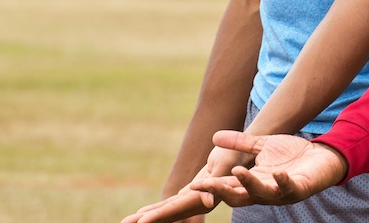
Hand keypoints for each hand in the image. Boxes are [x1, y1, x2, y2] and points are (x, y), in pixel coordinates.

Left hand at [121, 145, 255, 222]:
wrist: (242, 152)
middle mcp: (196, 203)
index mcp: (203, 198)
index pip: (176, 208)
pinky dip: (156, 210)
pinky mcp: (190, 195)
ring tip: (126, 222)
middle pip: (167, 213)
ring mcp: (192, 200)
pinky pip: (170, 204)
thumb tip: (209, 203)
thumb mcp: (226, 165)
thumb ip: (216, 184)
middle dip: (146, 219)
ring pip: (166, 211)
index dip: (158, 216)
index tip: (141, 222)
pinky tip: (142, 213)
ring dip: (147, 217)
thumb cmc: (236, 156)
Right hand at [196, 130, 348, 206]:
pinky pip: (289, 188)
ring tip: (239, 172)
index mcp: (253, 182)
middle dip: (223, 190)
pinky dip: (283, 181)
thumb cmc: (291, 154)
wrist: (321, 156)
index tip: (195, 184)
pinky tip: (278, 173)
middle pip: (238, 196)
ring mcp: (282, 192)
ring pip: (261, 194)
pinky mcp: (299, 188)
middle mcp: (264, 191)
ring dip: (249, 184)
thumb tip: (215, 136)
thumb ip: (240, 143)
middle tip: (208, 184)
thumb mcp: (262, 145)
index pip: (228, 187)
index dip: (212, 186)